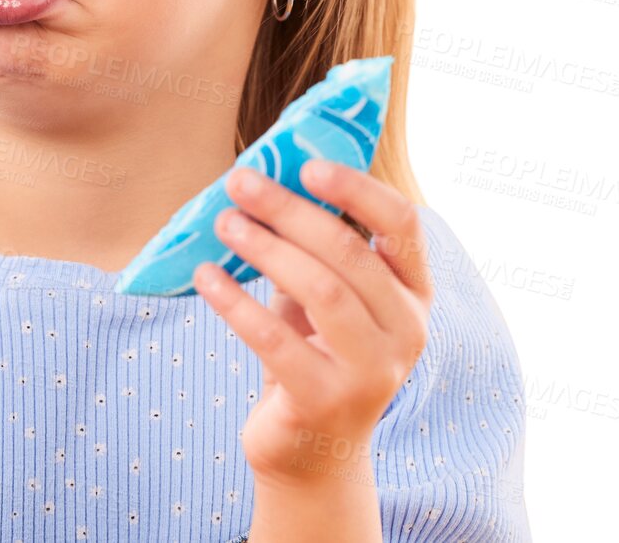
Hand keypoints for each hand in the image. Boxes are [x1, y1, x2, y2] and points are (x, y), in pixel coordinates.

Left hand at [193, 158, 432, 487]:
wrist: (313, 453)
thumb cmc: (316, 354)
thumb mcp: (327, 297)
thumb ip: (315, 247)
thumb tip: (265, 177)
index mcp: (413, 294)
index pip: (402, 224)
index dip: (357, 188)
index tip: (307, 164)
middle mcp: (405, 331)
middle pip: (348, 252)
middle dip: (288, 210)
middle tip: (239, 183)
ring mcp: (370, 372)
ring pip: (319, 290)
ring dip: (264, 248)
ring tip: (223, 223)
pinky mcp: (324, 401)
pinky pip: (274, 338)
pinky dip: (235, 301)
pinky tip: (205, 276)